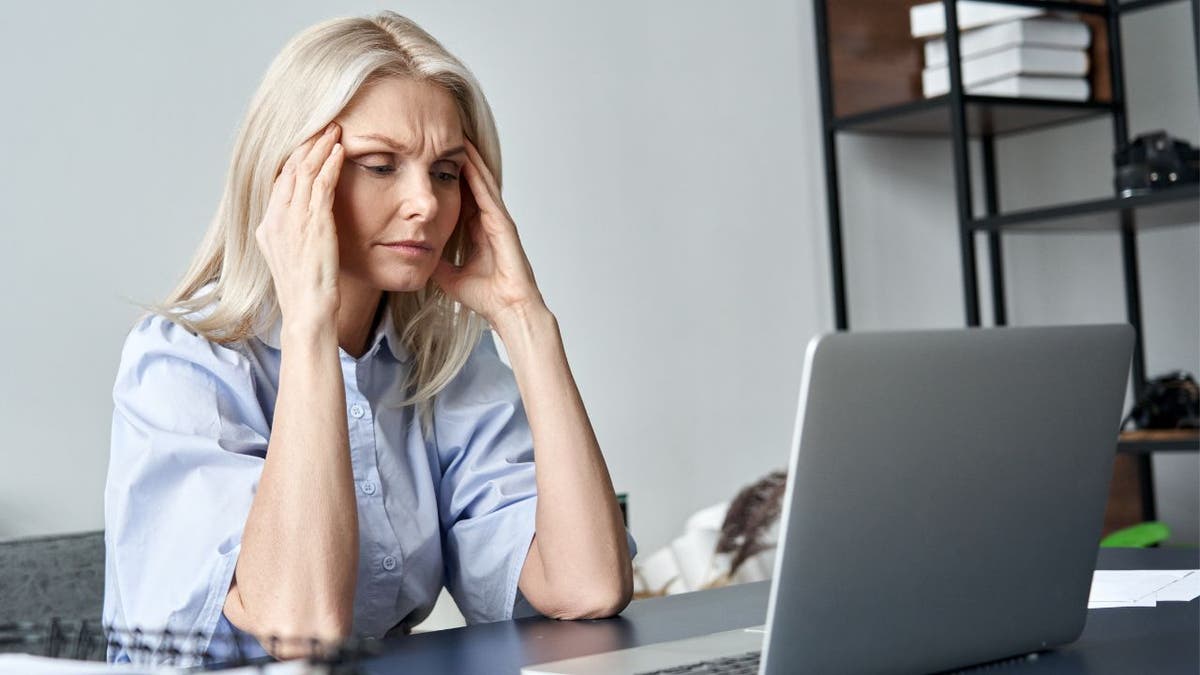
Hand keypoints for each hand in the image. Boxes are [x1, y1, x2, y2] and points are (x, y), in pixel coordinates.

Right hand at [255, 123, 344, 331]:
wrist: (307, 310)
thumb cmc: (306, 290)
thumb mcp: (293, 258)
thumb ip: (294, 236)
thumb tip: (305, 225)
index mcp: (268, 227)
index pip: (280, 181)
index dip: (295, 158)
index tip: (308, 142)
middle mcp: (275, 219)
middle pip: (290, 169)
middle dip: (307, 145)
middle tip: (323, 125)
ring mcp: (292, 220)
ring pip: (305, 171)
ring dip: (321, 147)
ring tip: (334, 129)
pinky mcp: (313, 224)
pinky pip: (322, 185)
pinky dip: (331, 164)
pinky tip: (341, 151)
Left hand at [431, 139, 545, 325]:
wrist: (508, 309)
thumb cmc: (487, 297)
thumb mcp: (450, 276)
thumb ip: (437, 263)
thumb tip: (416, 256)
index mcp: (477, 230)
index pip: (460, 195)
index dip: (447, 175)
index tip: (431, 157)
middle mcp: (488, 220)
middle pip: (471, 181)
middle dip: (459, 159)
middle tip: (443, 134)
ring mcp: (497, 219)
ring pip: (481, 180)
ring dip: (469, 157)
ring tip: (455, 134)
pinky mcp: (503, 223)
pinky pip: (487, 192)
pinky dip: (477, 173)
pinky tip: (467, 156)